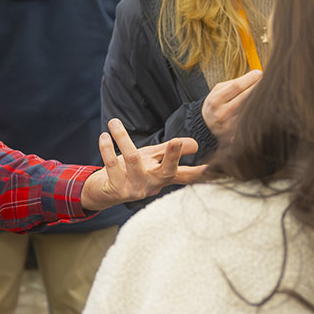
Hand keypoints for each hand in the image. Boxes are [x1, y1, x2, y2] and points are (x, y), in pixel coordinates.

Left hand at [81, 118, 203, 210]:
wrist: (103, 191)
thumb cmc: (130, 172)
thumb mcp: (151, 159)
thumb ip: (170, 151)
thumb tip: (196, 145)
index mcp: (162, 178)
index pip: (185, 175)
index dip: (199, 172)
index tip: (210, 167)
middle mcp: (152, 186)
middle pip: (166, 172)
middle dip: (172, 156)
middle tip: (176, 141)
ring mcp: (134, 190)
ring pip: (133, 159)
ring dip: (122, 137)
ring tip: (114, 122)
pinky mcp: (116, 190)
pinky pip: (112, 164)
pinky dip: (107, 148)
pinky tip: (104, 136)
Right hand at [200, 69, 261, 142]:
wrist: (206, 125)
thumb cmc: (216, 104)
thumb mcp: (218, 91)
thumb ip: (234, 82)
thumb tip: (256, 75)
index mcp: (215, 100)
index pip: (236, 86)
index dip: (250, 78)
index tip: (259, 73)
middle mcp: (221, 114)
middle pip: (245, 98)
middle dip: (257, 88)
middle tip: (266, 81)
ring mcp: (229, 126)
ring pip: (250, 110)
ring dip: (259, 101)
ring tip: (265, 94)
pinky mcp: (235, 135)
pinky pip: (251, 122)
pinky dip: (257, 113)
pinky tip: (260, 108)